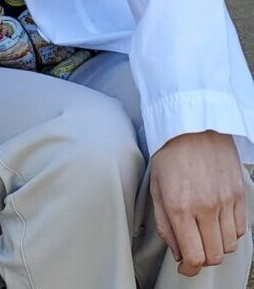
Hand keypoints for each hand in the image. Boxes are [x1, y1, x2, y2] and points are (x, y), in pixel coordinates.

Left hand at [150, 131, 246, 276]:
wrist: (192, 127)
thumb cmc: (169, 153)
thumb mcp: (155, 187)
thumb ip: (165, 224)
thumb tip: (177, 251)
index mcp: (180, 206)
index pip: (193, 256)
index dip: (189, 269)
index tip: (184, 268)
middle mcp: (205, 208)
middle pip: (214, 256)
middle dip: (202, 260)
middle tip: (193, 251)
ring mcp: (225, 202)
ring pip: (229, 246)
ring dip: (216, 246)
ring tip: (203, 234)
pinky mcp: (238, 196)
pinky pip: (240, 230)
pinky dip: (229, 233)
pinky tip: (216, 222)